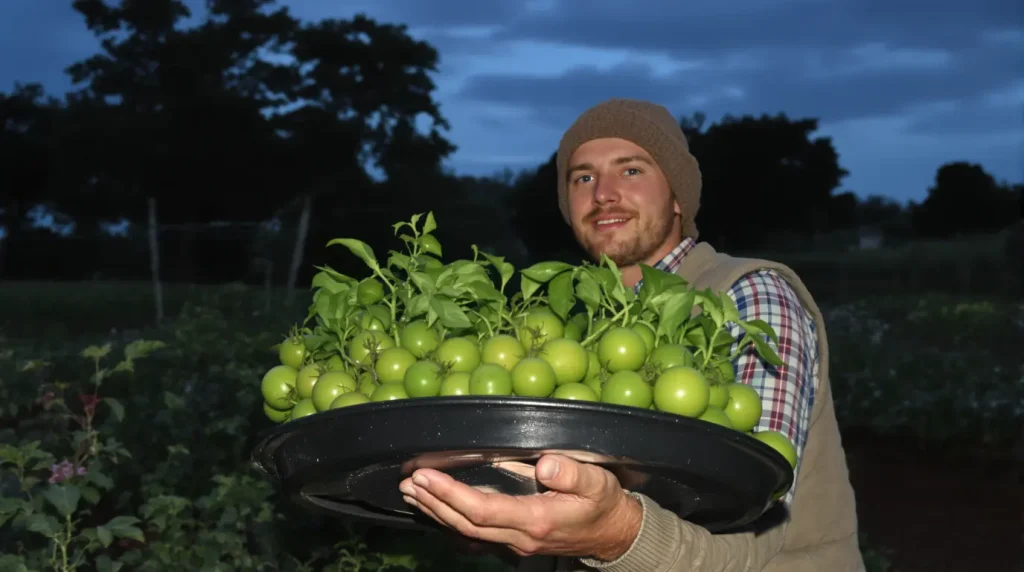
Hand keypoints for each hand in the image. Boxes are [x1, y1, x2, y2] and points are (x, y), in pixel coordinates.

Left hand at [397, 454, 642, 560]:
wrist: (614, 534)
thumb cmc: (604, 503)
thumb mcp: (597, 482)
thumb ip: (572, 472)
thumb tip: (546, 465)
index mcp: (536, 519)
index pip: (482, 509)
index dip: (450, 493)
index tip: (426, 476)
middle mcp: (520, 536)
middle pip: (465, 523)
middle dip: (434, 502)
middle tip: (408, 481)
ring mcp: (515, 543)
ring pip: (466, 531)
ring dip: (436, 512)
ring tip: (411, 493)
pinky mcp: (514, 541)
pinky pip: (475, 533)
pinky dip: (451, 519)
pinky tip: (437, 508)